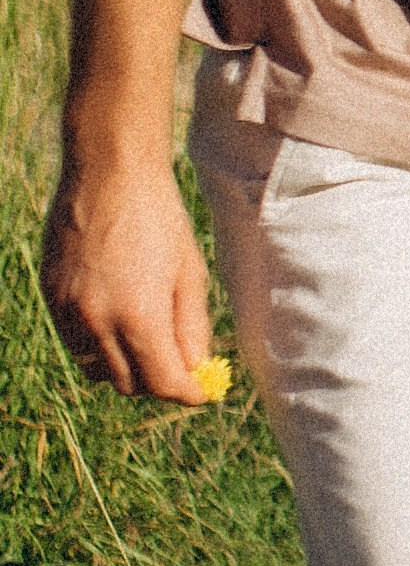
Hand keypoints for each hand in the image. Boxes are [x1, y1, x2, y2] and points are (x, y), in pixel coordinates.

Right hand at [41, 159, 218, 402]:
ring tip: (148, 343)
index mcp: (138, 315)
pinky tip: (118, 321)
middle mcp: (97, 320)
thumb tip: (195, 369)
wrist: (109, 173)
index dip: (188, 393)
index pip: (162, 383)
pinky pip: (75, 342)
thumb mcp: (190, 274)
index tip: (202, 391)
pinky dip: (98, 346)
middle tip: (179, 368)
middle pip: (128, 384)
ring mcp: (68, 310)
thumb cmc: (159, 218)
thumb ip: (192, 328)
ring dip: (125, 368)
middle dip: (157, 383)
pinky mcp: (51, 297)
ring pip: (97, 369)